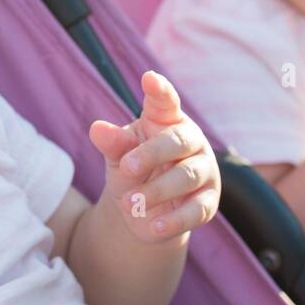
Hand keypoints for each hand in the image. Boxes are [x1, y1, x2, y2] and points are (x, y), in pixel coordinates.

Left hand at [88, 71, 220, 242]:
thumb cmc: (134, 170)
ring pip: (187, 176)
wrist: (145, 212)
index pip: (166, 102)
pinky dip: (175, 219)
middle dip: (152, 153)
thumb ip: (113, 143)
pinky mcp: (208, 202)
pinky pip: (196, 210)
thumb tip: (96, 129)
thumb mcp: (119, 157)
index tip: (148, 78)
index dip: (159, 90)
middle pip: (178, 141)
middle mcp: (190, 141)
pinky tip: (153, 226)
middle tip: (127, 167)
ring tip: (129, 203)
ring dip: (157, 190)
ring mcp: (204, 171)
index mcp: (167, 121)